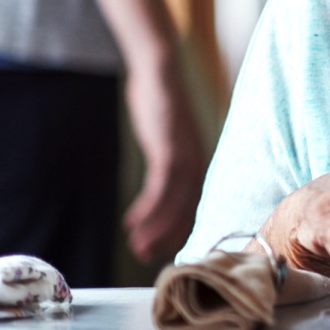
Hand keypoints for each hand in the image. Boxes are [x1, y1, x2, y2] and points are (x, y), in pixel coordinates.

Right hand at [86, 0, 206, 262]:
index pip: (193, 204)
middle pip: (187, 209)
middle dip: (167, 236)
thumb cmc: (160, 104)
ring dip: (155, 228)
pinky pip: (160, 187)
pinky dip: (147, 208)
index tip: (162, 248)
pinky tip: (131, 222)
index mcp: (198, 161)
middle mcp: (198, 162)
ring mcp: (186, 156)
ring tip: (137, 248)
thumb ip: (167, 159)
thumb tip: (161, 182)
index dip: (177, 228)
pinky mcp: (170, 148)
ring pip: (174, 203)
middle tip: (147, 257)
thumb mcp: (167, 136)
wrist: (160, 72)